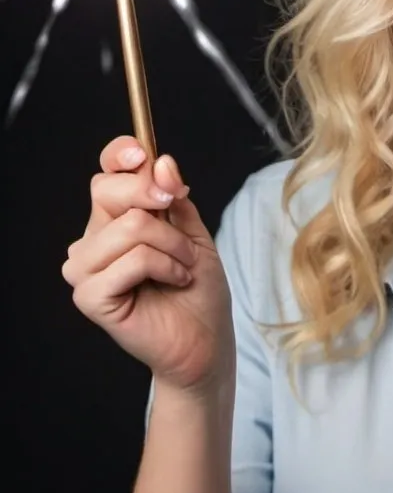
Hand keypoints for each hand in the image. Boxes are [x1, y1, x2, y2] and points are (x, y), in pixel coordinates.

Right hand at [63, 136, 234, 396]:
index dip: (120, 154)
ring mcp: (86, 268)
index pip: (105, 173)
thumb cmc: (199, 289)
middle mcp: (93, 239)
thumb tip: (160, 161)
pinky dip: (166, 267)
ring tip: (184, 268)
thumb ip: (174, 197)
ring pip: (131, 225)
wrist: (206, 339)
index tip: (144, 153)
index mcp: (115, 219)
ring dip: (173, 246)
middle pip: (109, 190)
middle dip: (160, 203)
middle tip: (185, 234)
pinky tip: (175, 282)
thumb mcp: (194, 233)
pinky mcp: (90, 296)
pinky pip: (132, 259)